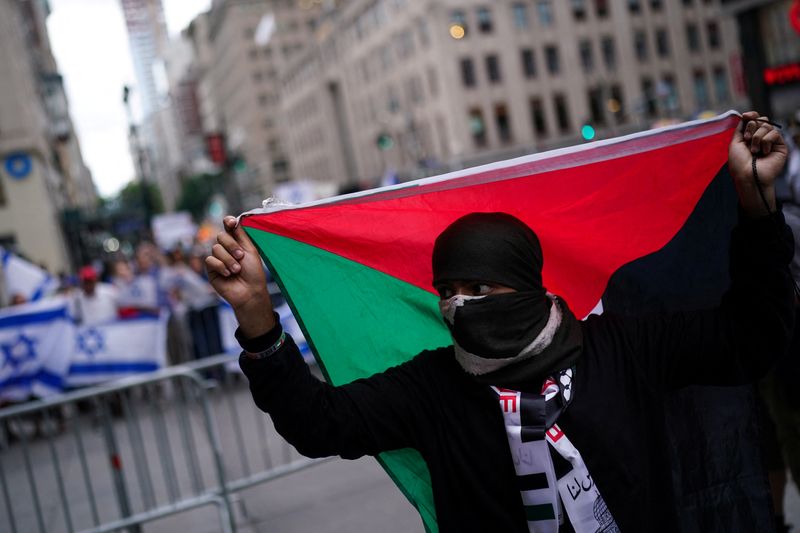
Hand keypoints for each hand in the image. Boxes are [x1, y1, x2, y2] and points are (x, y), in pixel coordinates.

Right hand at [206, 216, 275, 336]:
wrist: (249, 292)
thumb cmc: (253, 273)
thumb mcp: (250, 251)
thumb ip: (241, 235)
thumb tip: (235, 219)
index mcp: (237, 243)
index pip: (229, 228)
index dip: (228, 223)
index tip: (231, 223)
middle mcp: (226, 249)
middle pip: (221, 236)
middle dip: (232, 246)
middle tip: (241, 257)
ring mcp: (218, 259)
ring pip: (216, 248)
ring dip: (228, 259)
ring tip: (237, 270)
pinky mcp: (211, 269)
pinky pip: (210, 260)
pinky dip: (220, 266)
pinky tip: (228, 274)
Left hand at [728, 111, 787, 215]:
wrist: (748, 176)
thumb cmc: (739, 164)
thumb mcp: (735, 143)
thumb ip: (740, 129)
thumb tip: (744, 116)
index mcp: (749, 137)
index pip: (754, 119)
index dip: (751, 115)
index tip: (746, 116)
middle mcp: (760, 138)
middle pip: (761, 120)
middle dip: (752, 127)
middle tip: (747, 139)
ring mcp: (771, 141)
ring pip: (767, 126)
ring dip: (757, 137)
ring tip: (754, 151)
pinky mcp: (780, 145)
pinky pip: (774, 133)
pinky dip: (766, 141)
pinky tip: (764, 152)